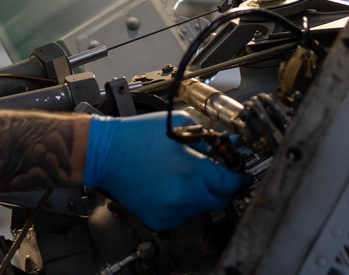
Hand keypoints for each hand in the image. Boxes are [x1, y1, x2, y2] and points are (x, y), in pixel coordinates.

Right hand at [81, 111, 249, 230]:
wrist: (105, 153)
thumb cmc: (137, 136)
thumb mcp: (180, 127)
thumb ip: (209, 138)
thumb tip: (230, 146)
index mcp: (192, 171)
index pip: (231, 183)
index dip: (241, 177)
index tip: (243, 174)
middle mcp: (184, 196)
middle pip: (221, 199)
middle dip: (223, 186)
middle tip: (220, 173)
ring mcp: (171, 212)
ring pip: (202, 207)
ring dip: (201, 193)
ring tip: (185, 174)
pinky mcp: (160, 220)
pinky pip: (183, 214)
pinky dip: (183, 202)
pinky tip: (170, 185)